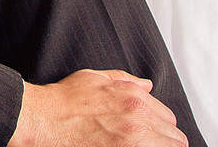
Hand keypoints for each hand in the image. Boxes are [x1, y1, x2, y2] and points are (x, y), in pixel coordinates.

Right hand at [9, 70, 188, 146]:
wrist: (43, 119)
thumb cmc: (65, 99)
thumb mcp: (95, 78)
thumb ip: (126, 81)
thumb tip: (147, 86)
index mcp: (134, 98)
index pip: (169, 117)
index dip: (162, 125)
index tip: (154, 131)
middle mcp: (137, 120)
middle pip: (174, 138)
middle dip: (165, 141)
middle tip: (150, 142)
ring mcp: (130, 142)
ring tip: (144, 145)